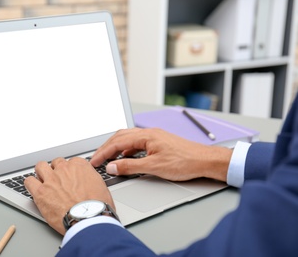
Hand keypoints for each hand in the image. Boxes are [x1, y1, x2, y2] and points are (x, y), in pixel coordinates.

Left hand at [24, 157, 114, 234]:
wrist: (89, 218)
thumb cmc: (98, 207)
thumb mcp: (102, 187)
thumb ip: (91, 180)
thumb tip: (90, 183)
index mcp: (80, 166)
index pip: (72, 162)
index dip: (70, 171)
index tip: (70, 177)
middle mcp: (65, 169)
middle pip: (56, 163)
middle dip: (56, 170)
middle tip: (58, 181)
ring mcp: (51, 179)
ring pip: (40, 167)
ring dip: (41, 173)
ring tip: (43, 181)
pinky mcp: (41, 192)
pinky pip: (29, 181)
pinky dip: (30, 184)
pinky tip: (33, 189)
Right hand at [90, 128, 231, 181]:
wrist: (204, 160)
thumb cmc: (184, 161)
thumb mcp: (154, 167)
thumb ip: (130, 166)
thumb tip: (112, 166)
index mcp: (146, 135)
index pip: (117, 142)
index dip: (103, 152)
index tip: (94, 161)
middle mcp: (148, 133)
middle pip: (120, 136)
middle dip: (106, 147)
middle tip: (96, 159)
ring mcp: (154, 137)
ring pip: (128, 139)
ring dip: (115, 148)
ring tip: (107, 158)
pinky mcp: (158, 142)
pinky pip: (136, 143)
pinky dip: (126, 150)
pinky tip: (126, 158)